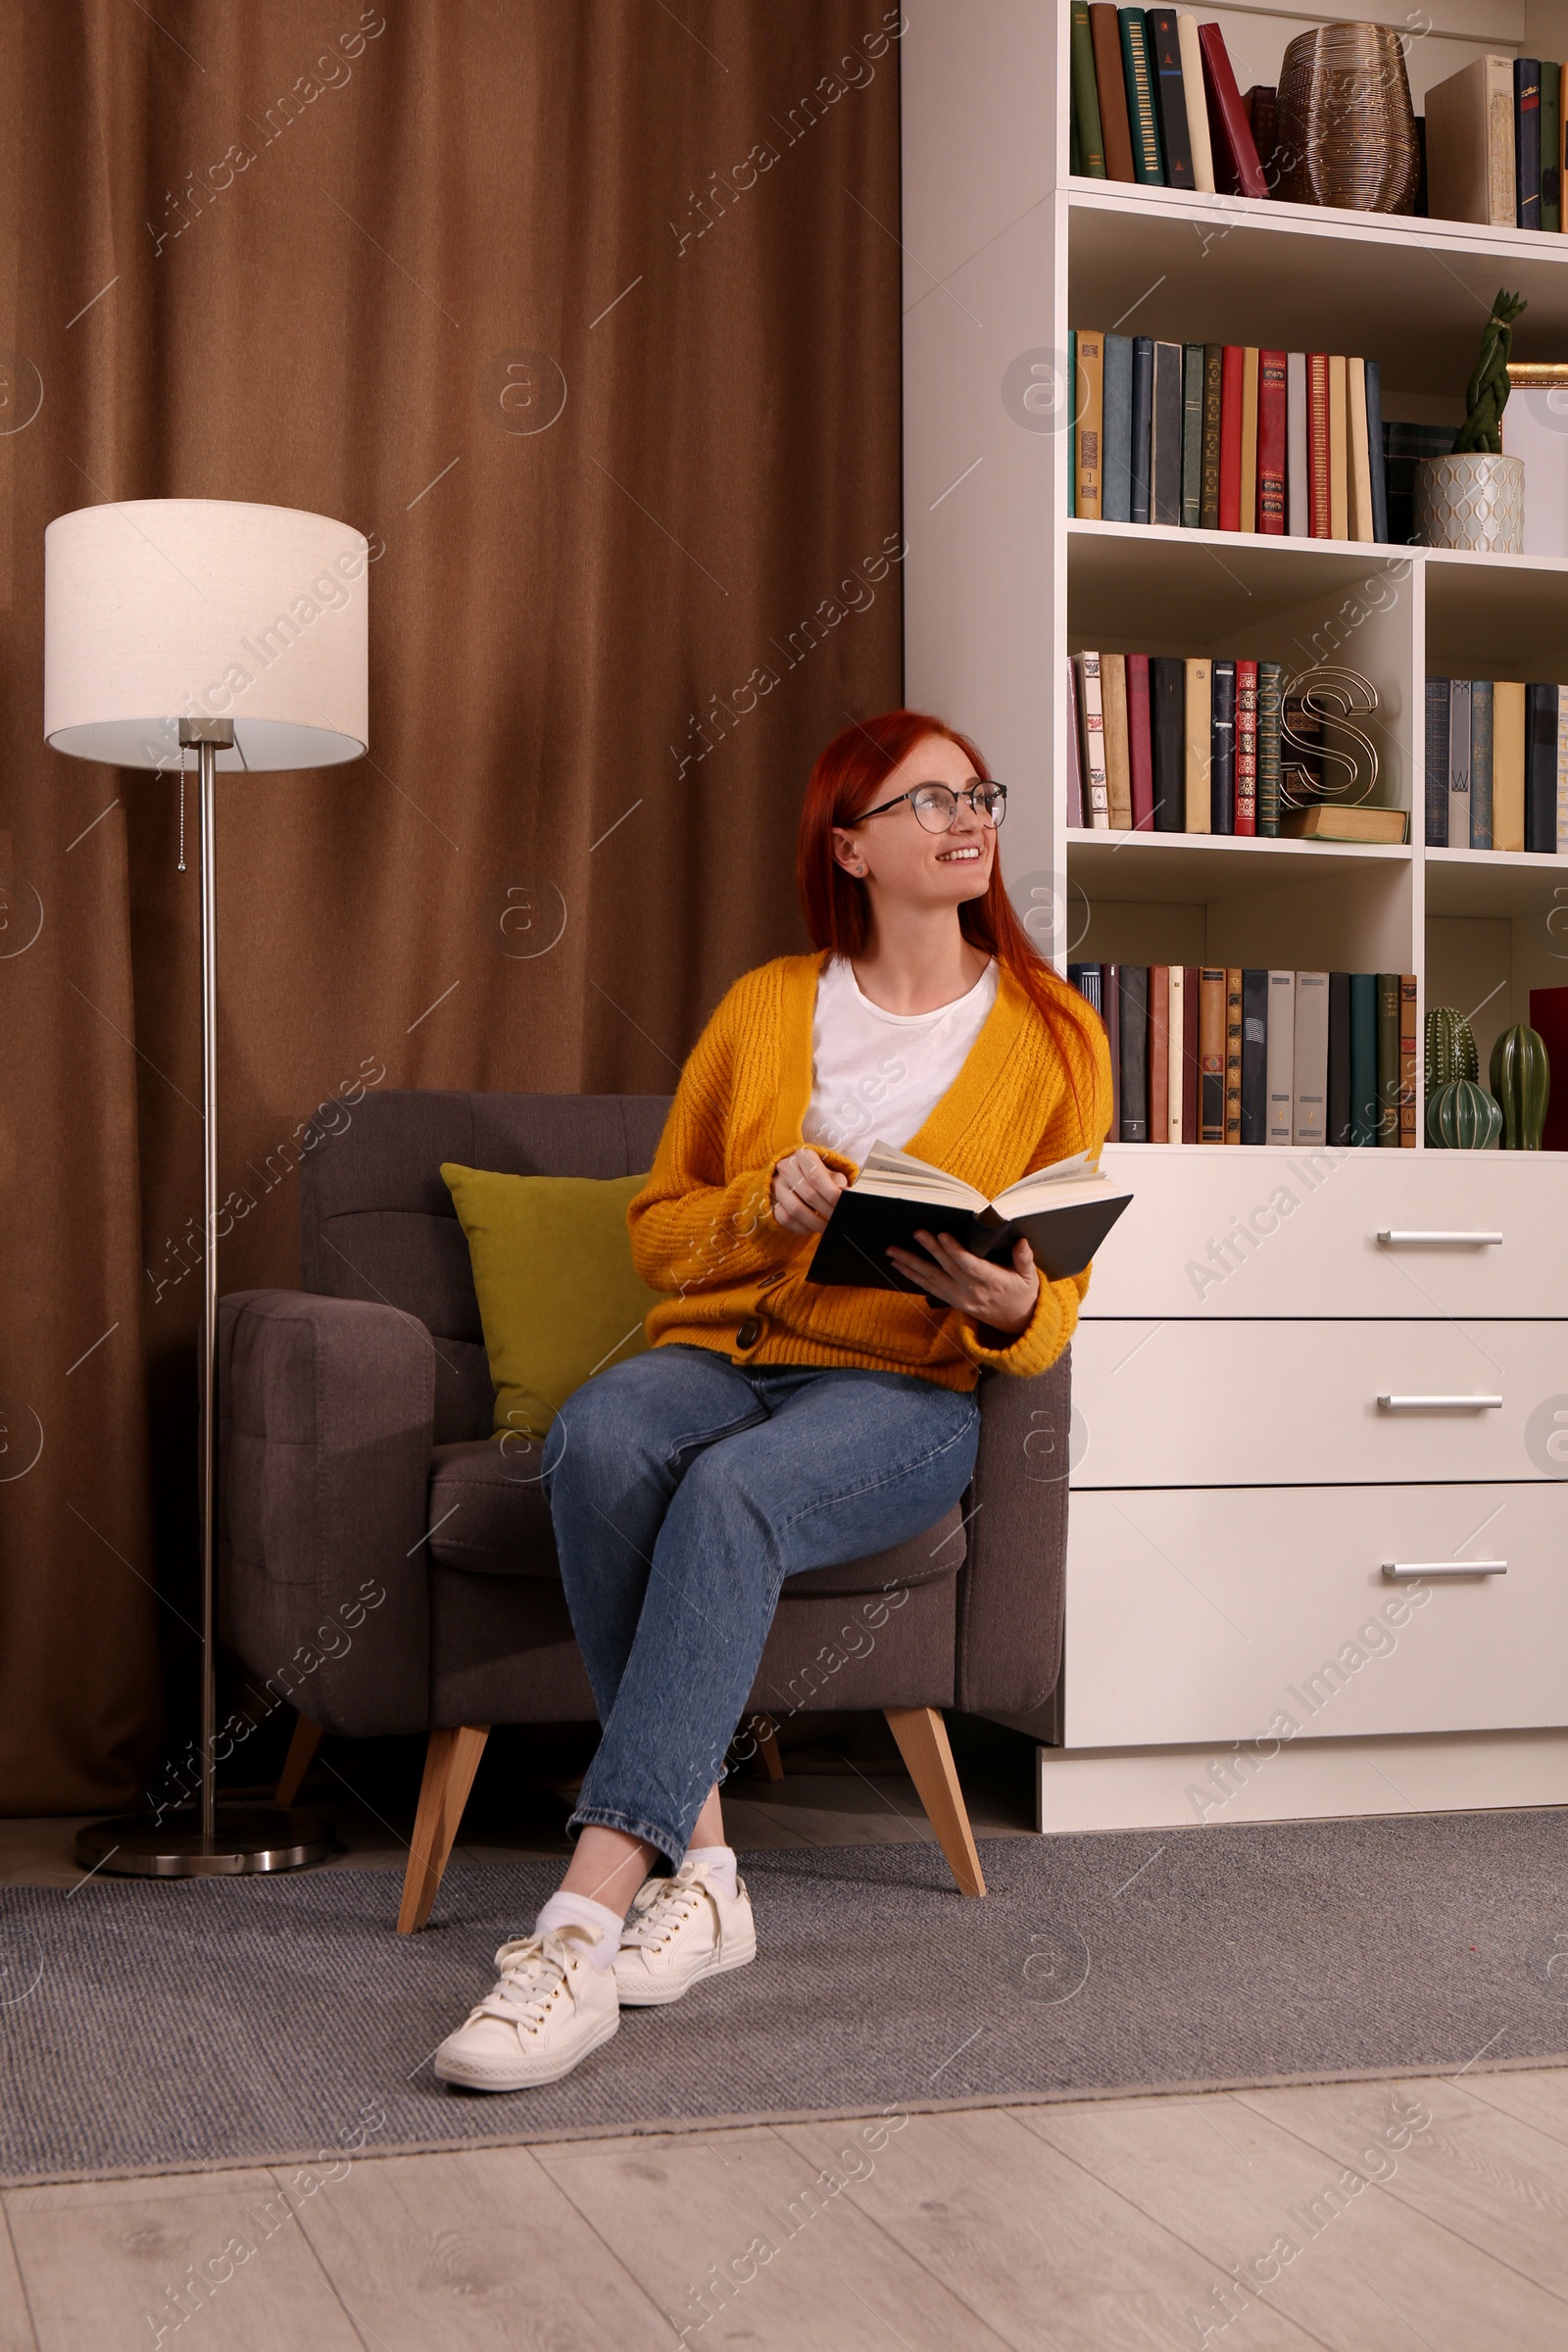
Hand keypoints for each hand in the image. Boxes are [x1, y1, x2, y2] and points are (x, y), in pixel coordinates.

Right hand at [771, 1148, 848, 1234]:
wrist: (796, 1175)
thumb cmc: (818, 1174)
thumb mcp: (830, 1173)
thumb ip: (838, 1183)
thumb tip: (846, 1196)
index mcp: (803, 1156)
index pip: (816, 1176)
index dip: (831, 1193)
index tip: (843, 1205)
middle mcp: (786, 1167)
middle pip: (808, 1194)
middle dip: (826, 1210)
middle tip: (838, 1219)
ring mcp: (776, 1185)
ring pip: (795, 1209)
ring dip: (815, 1222)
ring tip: (827, 1226)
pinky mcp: (771, 1200)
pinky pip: (785, 1219)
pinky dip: (801, 1227)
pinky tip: (812, 1228)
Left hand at [885, 1230, 1039, 1336]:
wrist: (1017, 1323)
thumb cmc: (1023, 1293)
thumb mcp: (1030, 1277)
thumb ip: (1025, 1259)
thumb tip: (1022, 1242)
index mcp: (992, 1281)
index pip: (970, 1265)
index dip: (955, 1251)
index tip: (942, 1235)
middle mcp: (972, 1291)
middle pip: (947, 1269)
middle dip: (930, 1250)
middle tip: (916, 1233)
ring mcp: (960, 1298)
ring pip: (932, 1279)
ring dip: (911, 1264)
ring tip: (893, 1251)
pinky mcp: (953, 1301)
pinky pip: (929, 1288)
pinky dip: (913, 1276)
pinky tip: (899, 1265)